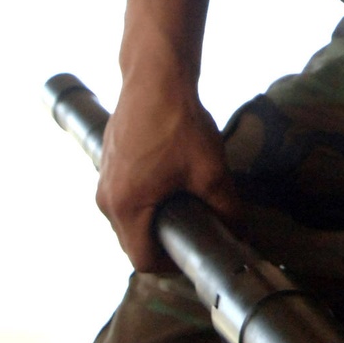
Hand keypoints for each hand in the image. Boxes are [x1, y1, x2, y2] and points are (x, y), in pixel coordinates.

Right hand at [96, 77, 241, 270]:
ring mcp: (103, 178)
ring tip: (185, 201)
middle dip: (164, 240)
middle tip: (197, 228)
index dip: (172, 265)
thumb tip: (240, 233)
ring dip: (154, 217)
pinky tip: (170, 179)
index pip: (143, 260)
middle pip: (133, 240)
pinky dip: (145, 197)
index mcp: (126, 207)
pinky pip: (124, 194)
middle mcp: (107, 198)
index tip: (196, 253)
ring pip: (128, 217)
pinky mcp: (108, 161)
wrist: (155, 77)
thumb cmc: (177, 123)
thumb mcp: (210, 171)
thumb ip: (226, 209)